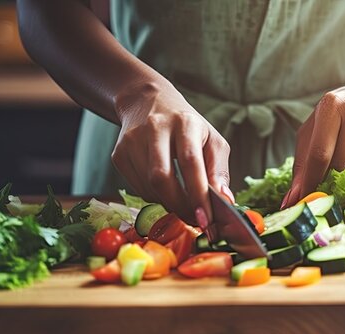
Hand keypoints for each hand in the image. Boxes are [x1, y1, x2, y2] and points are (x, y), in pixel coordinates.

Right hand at [112, 83, 230, 226]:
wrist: (149, 102)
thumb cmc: (188, 126)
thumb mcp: (212, 140)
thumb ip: (219, 171)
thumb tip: (225, 201)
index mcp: (185, 123)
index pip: (190, 162)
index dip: (198, 194)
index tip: (207, 219)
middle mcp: (155, 128)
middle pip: (161, 177)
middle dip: (180, 206)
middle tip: (196, 220)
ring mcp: (132, 141)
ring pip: (148, 187)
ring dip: (169, 204)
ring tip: (183, 203)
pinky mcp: (119, 154)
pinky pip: (138, 188)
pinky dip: (154, 197)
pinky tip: (164, 189)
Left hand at [283, 71, 344, 205]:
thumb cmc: (341, 113)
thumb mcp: (315, 128)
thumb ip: (302, 162)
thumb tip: (292, 200)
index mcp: (331, 105)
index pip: (320, 154)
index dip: (312, 182)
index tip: (306, 201)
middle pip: (341, 164)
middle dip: (331, 181)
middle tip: (328, 188)